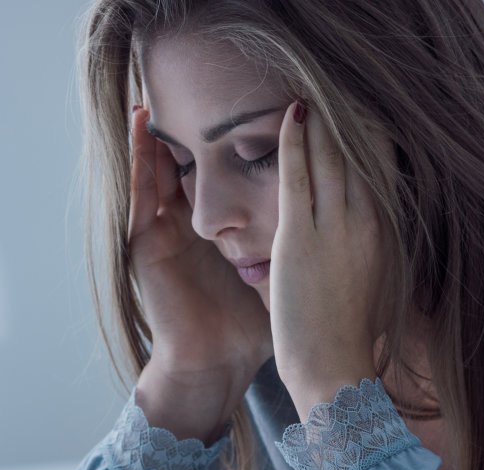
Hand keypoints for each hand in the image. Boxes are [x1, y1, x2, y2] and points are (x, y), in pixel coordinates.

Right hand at [124, 106, 272, 440]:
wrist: (216, 365)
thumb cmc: (251, 329)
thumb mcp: (281, 274)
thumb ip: (301, 249)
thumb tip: (345, 233)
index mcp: (221, 232)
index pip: (224, 176)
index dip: (233, 143)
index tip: (248, 108)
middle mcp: (191, 228)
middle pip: (191, 168)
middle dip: (193, 131)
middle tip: (197, 90)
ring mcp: (166, 234)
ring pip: (160, 172)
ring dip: (156, 136)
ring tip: (156, 98)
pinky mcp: (146, 245)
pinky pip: (140, 193)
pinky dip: (138, 160)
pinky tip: (139, 129)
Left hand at [269, 101, 387, 419]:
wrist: (337, 373)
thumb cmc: (351, 343)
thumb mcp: (374, 292)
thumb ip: (370, 261)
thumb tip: (370, 253)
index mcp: (384, 237)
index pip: (379, 171)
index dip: (369, 138)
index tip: (362, 116)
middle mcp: (366, 224)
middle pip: (358, 155)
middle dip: (345, 121)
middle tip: (333, 90)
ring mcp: (334, 229)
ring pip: (329, 157)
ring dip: (320, 121)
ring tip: (311, 92)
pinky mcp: (300, 238)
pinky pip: (297, 176)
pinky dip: (294, 142)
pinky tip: (290, 115)